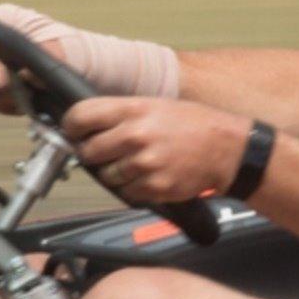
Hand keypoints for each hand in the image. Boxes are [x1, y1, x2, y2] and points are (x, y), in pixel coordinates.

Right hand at [0, 5, 73, 116]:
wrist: (97, 73)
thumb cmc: (80, 51)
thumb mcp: (57, 51)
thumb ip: (24, 61)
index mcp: (5, 20)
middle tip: (4, 89)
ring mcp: (0, 63)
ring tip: (25, 96)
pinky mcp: (7, 84)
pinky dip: (7, 105)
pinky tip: (26, 103)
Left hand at [64, 97, 249, 204]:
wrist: (226, 149)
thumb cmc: (191, 125)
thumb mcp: (155, 105)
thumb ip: (121, 114)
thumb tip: (87, 123)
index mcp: (134, 109)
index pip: (81, 116)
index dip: (72, 126)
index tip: (74, 131)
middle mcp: (136, 135)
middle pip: (88, 151)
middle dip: (93, 153)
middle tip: (105, 152)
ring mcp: (145, 163)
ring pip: (106, 176)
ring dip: (114, 173)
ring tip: (136, 163)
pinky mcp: (154, 187)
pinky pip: (127, 193)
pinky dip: (133, 188)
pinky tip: (149, 175)